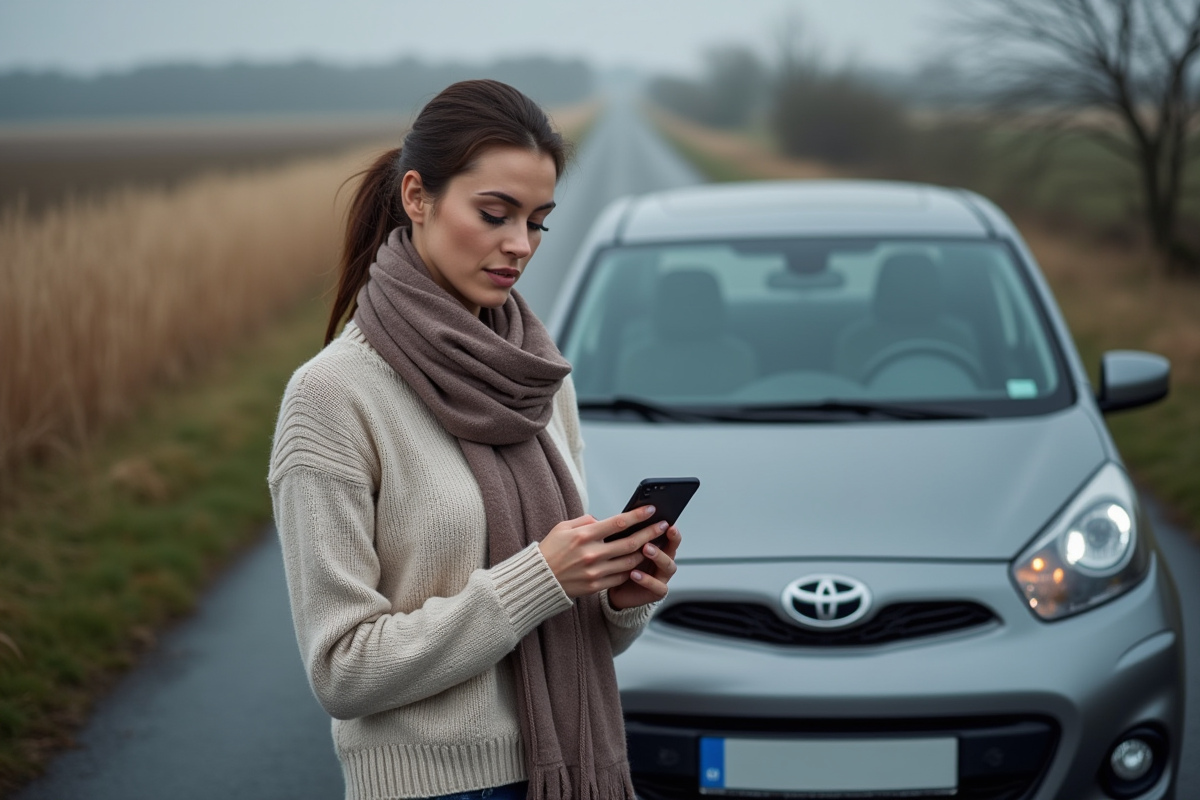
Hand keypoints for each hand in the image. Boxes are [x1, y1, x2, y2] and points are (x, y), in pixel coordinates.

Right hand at [538, 505, 669, 598]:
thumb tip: (604, 521)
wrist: (538, 579)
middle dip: (651, 532)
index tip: (652, 509)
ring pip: (630, 562)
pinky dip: (632, 569)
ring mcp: (595, 572)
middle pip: (630, 543)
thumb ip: (586, 521)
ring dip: (645, 552)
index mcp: (583, 535)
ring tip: (655, 544)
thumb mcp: (563, 528)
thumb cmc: (551, 550)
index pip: (618, 523)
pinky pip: (621, 577)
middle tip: (664, 525)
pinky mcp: (596, 586)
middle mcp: (592, 554)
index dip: (638, 515)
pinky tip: (638, 562)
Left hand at [606, 524, 680, 609]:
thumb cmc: (621, 565)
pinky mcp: (656, 592)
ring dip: (658, 556)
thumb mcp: (622, 547)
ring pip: (668, 566)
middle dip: (669, 540)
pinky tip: (635, 573)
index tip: (667, 521)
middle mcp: (663, 561)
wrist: (616, 591)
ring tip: (646, 549)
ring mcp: (661, 577)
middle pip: (673, 549)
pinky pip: (657, 586)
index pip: (670, 536)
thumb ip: (625, 533)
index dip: (671, 530)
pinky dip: (647, 580)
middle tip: (660, 530)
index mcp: (659, 548)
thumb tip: (617, 517)